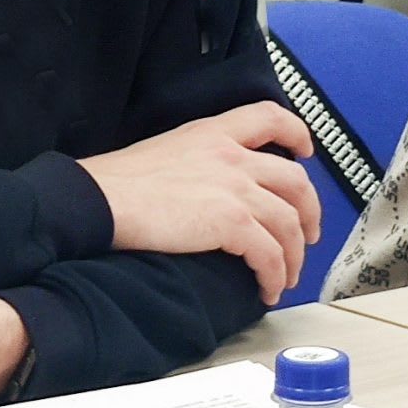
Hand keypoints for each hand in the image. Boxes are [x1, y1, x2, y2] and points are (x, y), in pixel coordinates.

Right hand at [77, 102, 319, 302]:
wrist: (97, 200)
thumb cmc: (115, 183)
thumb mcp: (163, 151)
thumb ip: (196, 161)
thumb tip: (207, 190)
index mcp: (211, 134)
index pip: (269, 117)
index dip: (297, 134)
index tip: (305, 153)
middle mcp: (231, 156)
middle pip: (295, 181)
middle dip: (310, 212)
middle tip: (306, 234)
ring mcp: (234, 188)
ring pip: (290, 223)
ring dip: (294, 256)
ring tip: (286, 276)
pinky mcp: (231, 222)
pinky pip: (270, 254)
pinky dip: (275, 275)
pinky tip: (267, 289)